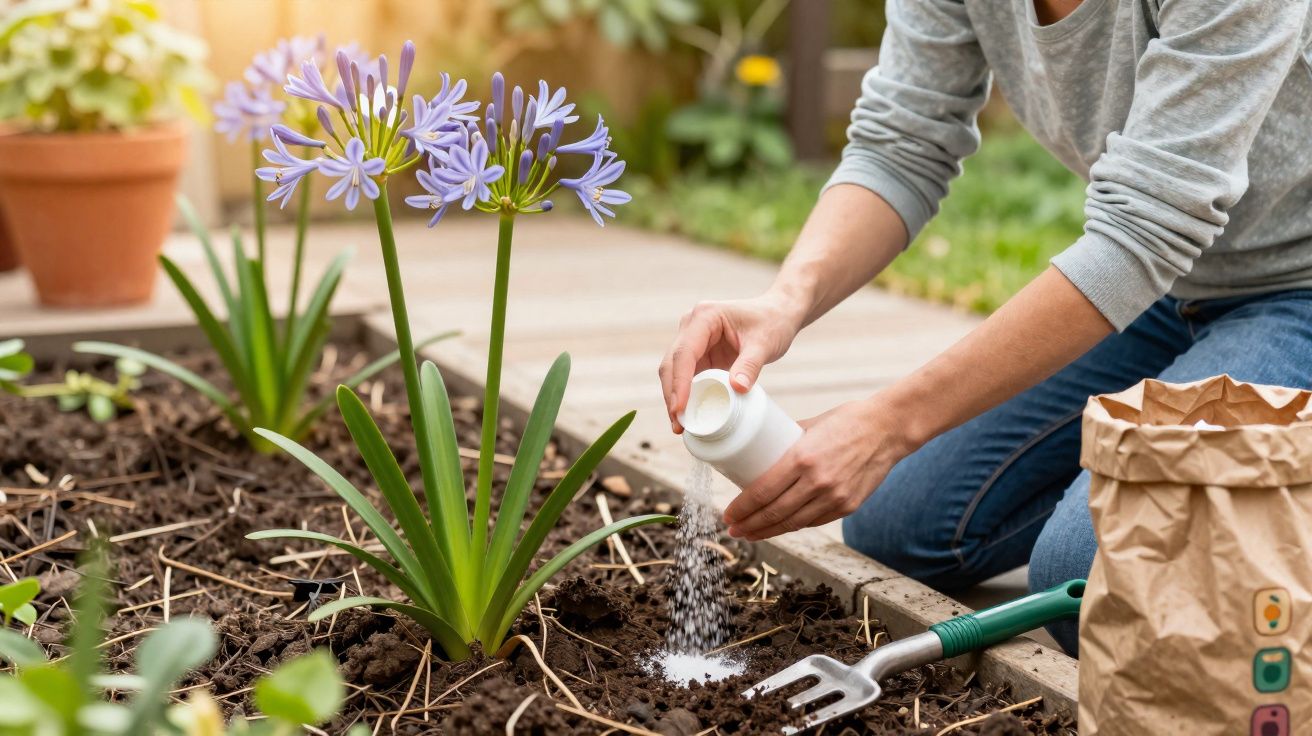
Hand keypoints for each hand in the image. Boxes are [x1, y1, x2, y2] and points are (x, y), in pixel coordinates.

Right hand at [659, 292, 804, 432]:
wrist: (778, 314)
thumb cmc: (772, 322)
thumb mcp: (765, 343)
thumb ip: (750, 365)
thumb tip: (736, 389)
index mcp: (705, 317)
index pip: (684, 352)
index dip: (679, 382)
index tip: (680, 408)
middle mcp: (692, 326)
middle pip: (672, 363)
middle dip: (672, 395)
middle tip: (678, 424)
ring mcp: (694, 340)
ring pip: (674, 372)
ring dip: (675, 398)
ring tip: (681, 426)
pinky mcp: (700, 354)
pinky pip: (687, 377)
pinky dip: (686, 395)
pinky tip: (689, 415)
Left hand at [722, 398, 912, 540]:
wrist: (888, 429)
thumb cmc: (847, 420)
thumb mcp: (810, 425)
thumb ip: (786, 440)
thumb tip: (760, 448)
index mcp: (803, 458)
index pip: (763, 492)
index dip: (742, 508)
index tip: (728, 514)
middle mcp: (817, 482)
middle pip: (774, 513)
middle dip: (749, 525)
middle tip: (732, 529)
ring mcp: (834, 497)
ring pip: (793, 523)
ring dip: (767, 532)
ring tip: (750, 534)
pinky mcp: (848, 506)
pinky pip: (813, 522)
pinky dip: (794, 526)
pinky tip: (779, 527)